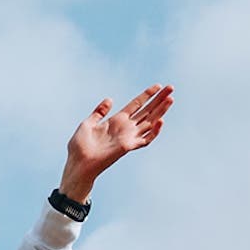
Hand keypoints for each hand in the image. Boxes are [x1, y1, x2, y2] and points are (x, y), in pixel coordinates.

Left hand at [59, 83, 173, 201]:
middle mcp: (125, 128)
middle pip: (147, 111)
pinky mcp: (128, 147)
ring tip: (171, 99)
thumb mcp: (88, 123)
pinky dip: (154, 131)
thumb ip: (99, 112)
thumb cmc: (80, 146)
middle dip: (159, 99)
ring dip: (161, 111)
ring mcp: (128, 137)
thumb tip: (109, 100)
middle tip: (171, 88)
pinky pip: (145, 140)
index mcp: (116, 120)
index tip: (157, 86)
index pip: (136, 104)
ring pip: (150, 122)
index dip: (147, 95)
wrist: (78, 163)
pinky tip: (160, 120)